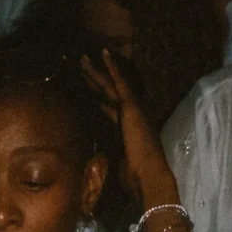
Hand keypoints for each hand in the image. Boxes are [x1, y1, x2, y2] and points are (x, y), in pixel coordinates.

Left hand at [81, 48, 171, 208]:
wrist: (149, 177)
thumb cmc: (136, 179)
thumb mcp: (119, 166)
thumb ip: (113, 157)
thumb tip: (102, 162)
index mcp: (128, 130)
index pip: (110, 111)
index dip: (98, 100)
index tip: (89, 91)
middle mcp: (132, 116)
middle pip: (108, 95)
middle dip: (94, 82)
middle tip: (82, 67)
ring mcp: (133, 110)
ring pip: (110, 86)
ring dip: (96, 72)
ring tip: (82, 58)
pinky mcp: (131, 106)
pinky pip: (120, 82)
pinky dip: (112, 67)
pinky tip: (103, 52)